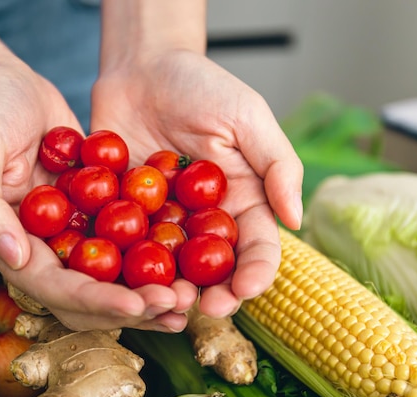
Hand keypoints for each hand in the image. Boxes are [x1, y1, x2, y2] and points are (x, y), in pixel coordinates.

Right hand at [0, 62, 196, 332]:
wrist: (6, 83)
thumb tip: (15, 258)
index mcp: (9, 245)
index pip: (53, 287)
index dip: (93, 301)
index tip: (135, 306)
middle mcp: (41, 248)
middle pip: (88, 294)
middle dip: (131, 306)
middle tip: (175, 307)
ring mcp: (70, 231)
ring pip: (112, 275)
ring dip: (148, 290)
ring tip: (188, 298)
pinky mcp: (94, 212)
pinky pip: (126, 239)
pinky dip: (154, 251)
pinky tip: (188, 257)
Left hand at [90, 50, 303, 317]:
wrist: (143, 67)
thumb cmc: (202, 85)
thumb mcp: (248, 116)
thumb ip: (277, 164)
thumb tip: (297, 219)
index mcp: (242, 200)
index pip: (256, 246)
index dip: (255, 272)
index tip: (245, 290)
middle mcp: (204, 218)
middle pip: (213, 266)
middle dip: (212, 292)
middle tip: (202, 308)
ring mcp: (163, 218)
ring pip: (169, 264)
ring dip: (167, 287)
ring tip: (163, 301)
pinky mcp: (125, 212)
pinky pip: (124, 241)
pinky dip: (123, 262)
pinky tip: (119, 278)